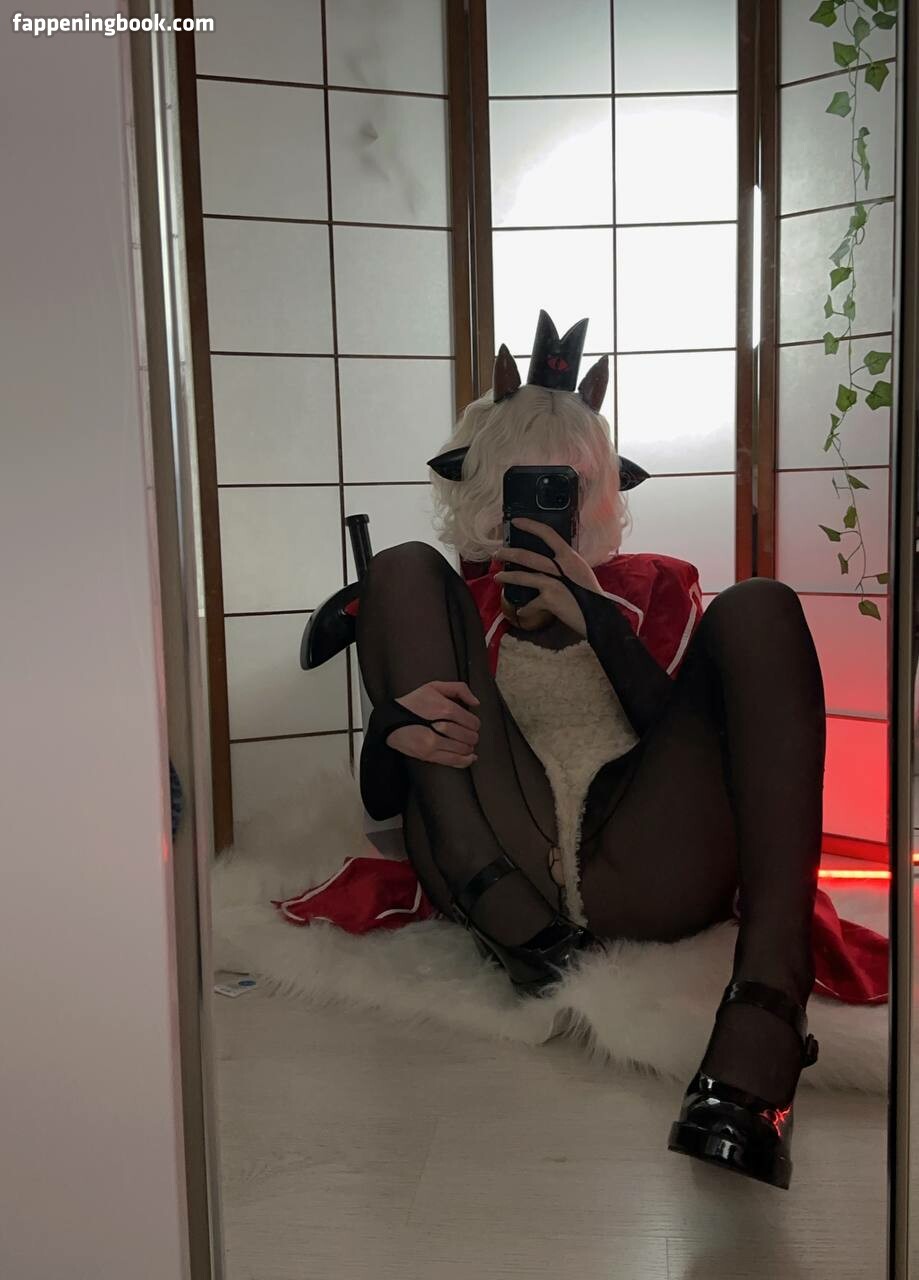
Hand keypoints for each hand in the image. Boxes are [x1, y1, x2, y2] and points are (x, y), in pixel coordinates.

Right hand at [387, 680, 479, 767]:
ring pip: (463, 749)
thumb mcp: (434, 686)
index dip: (475, 723)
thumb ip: (458, 689)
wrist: (390, 720)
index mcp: (444, 708)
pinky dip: (465, 761)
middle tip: (470, 733)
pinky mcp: (428, 755)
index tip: (472, 723)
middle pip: (469, 736)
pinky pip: (453, 761)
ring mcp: (434, 743)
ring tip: (466, 743)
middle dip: (473, 735)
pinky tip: (470, 757)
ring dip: (469, 747)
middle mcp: (440, 727)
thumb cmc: (413, 702)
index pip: (471, 721)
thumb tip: (476, 703)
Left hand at [494, 518, 602, 637]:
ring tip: (497, 577)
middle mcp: (560, 566)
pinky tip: (521, 611)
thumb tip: (549, 562)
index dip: (530, 525)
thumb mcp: (580, 571)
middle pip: (527, 556)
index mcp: (569, 556)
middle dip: (508, 554)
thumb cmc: (590, 594)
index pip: (548, 534)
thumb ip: (565, 565)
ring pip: (523, 576)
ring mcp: (553, 582)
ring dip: (507, 576)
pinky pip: (531, 604)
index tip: (516, 522)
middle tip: (497, 554)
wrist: (597, 615)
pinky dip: (526, 609)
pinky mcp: (549, 598)